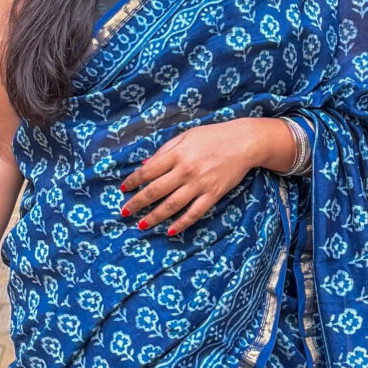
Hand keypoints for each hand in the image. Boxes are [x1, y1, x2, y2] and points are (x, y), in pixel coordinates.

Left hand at [118, 117, 289, 236]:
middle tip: (124, 212)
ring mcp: (199, 184)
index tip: (123, 189)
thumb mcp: (186, 136)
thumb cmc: (213, 136)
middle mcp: (185, 171)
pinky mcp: (213, 195)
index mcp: (177, 154)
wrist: (244, 142)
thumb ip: (165, 151)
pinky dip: (181, 224)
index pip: (148, 172)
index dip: (133, 182)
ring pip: (171, 206)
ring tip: (141, 225)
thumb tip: (145, 166)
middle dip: (138, 203)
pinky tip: (171, 231)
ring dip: (154, 217)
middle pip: (155, 191)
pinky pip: (194, 213)